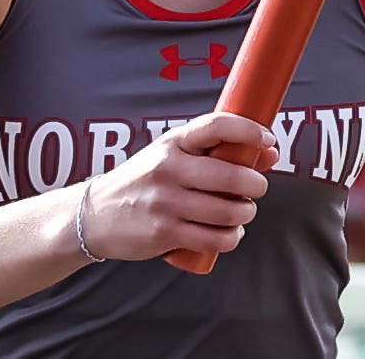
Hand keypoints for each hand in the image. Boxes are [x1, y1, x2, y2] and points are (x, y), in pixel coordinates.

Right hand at [78, 112, 278, 261]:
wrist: (95, 214)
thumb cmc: (143, 181)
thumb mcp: (171, 157)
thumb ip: (215, 153)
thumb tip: (268, 153)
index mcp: (172, 143)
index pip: (216, 126)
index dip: (249, 131)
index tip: (267, 140)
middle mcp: (168, 169)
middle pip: (231, 175)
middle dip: (256, 185)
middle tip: (256, 188)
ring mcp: (165, 202)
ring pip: (228, 211)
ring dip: (245, 214)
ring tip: (241, 212)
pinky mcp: (164, 233)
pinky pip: (215, 239)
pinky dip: (231, 238)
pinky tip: (229, 233)